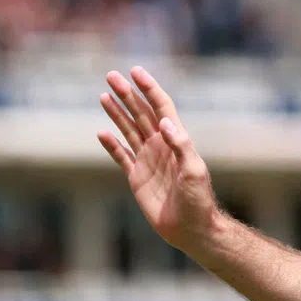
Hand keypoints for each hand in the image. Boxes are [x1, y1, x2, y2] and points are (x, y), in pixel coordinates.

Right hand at [98, 66, 218, 253]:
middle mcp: (160, 145)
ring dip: (117, 112)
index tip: (136, 71)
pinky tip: (101, 132)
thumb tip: (164, 122)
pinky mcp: (137, 177)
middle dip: (127, 94)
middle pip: (140, 113)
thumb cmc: (198, 199)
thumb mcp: (194, 170)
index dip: (149, 88)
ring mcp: (147, 160)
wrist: (190, 228)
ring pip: (128, 130)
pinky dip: (111, 144)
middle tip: (111, 75)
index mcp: (175, 140)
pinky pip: (121, 156)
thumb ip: (181, 145)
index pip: (160, 107)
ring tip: (104, 95)